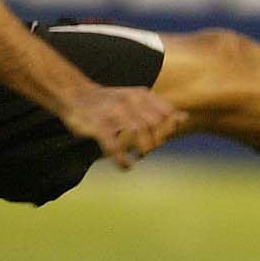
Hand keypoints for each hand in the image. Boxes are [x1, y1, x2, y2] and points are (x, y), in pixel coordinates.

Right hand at [60, 85, 188, 168]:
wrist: (75, 95)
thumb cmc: (110, 101)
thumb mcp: (136, 100)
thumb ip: (159, 109)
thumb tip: (184, 118)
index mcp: (140, 95)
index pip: (166, 114)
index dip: (167, 130)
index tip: (160, 139)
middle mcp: (128, 101)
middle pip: (154, 124)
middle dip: (156, 141)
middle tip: (148, 150)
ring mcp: (112, 113)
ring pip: (137, 132)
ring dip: (142, 149)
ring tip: (139, 157)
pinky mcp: (97, 127)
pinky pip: (114, 146)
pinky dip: (122, 160)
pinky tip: (126, 166)